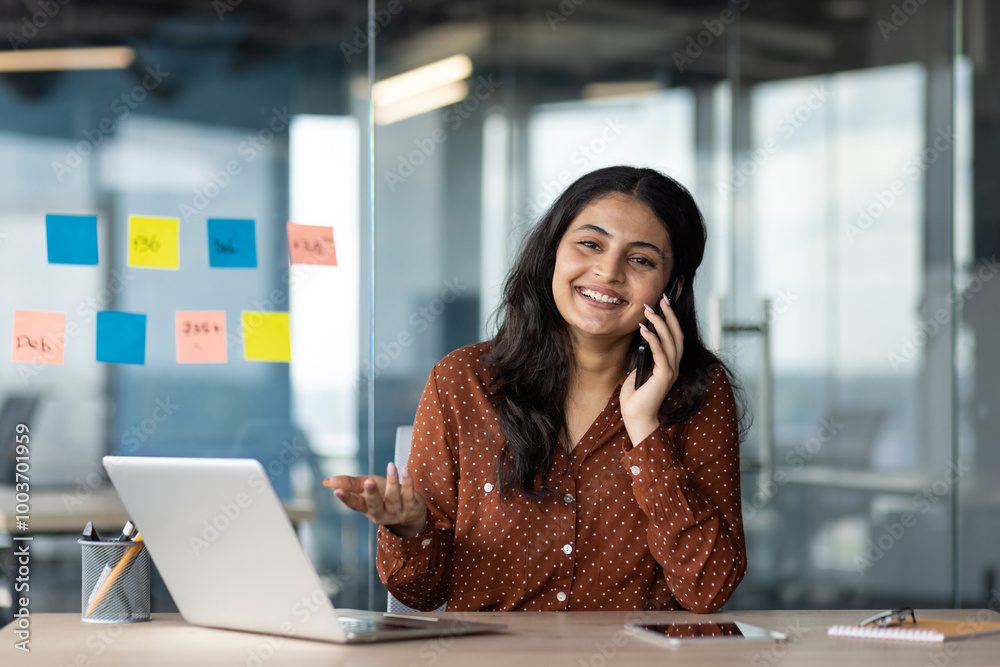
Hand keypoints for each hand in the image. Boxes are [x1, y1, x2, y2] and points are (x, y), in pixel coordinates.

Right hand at [323, 462, 427, 537]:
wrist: (411, 509)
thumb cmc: (383, 494)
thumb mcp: (365, 487)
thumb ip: (348, 484)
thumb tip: (326, 481)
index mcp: (367, 508)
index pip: (355, 505)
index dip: (346, 499)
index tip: (336, 491)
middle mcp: (381, 513)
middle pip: (375, 505)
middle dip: (372, 494)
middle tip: (369, 482)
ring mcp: (397, 511)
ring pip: (394, 497)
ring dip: (392, 481)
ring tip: (391, 466)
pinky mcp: (412, 506)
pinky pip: (409, 494)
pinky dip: (407, 482)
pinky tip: (404, 470)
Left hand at [620, 291, 683, 443]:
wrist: (636, 417)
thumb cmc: (635, 396)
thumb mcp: (639, 369)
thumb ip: (644, 356)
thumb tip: (641, 338)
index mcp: (670, 364)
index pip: (675, 336)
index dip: (671, 319)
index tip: (664, 302)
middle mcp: (674, 366)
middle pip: (677, 334)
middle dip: (669, 314)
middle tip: (661, 298)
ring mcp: (671, 371)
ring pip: (670, 341)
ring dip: (660, 323)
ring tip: (649, 310)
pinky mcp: (664, 376)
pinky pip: (660, 353)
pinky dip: (653, 339)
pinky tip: (644, 329)